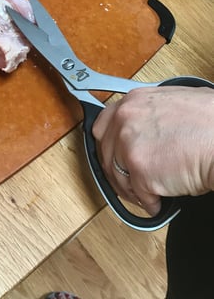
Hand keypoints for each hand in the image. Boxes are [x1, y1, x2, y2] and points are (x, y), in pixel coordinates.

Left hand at [92, 85, 213, 215]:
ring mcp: (129, 144)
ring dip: (131, 189)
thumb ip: (151, 112)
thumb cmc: (211, 122)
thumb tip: (149, 126)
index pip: (103, 125)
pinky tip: (158, 202)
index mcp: (133, 102)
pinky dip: (148, 202)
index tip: (114, 156)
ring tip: (147, 195)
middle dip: (116, 169)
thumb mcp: (174, 102)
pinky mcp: (139, 170)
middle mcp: (125, 120)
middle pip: (105, 152)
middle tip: (128, 180)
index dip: (108, 145)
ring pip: (118, 176)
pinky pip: (138, 194)